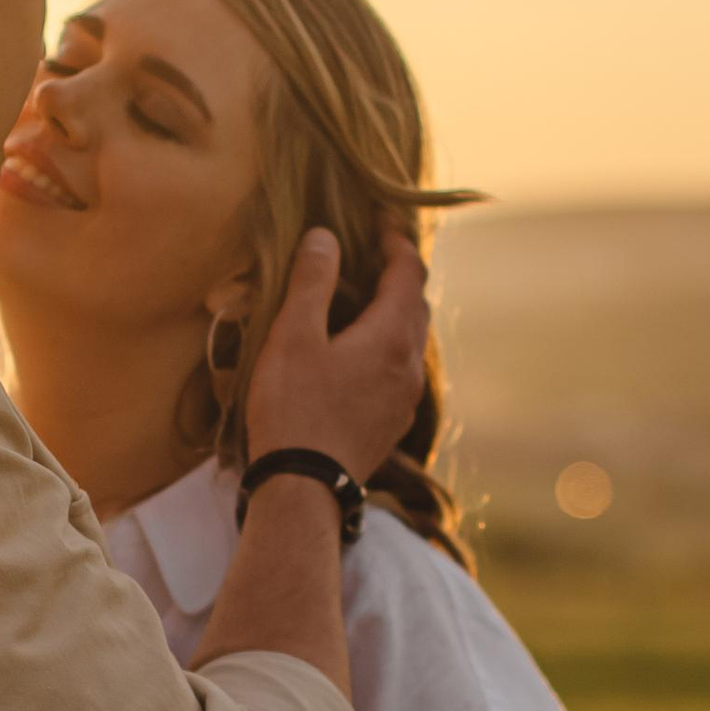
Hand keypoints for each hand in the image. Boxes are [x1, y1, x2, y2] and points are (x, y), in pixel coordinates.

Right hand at [243, 228, 429, 487]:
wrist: (304, 489)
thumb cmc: (293, 409)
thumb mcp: (293, 336)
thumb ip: (311, 282)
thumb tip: (324, 236)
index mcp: (391, 336)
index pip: (408, 273)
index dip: (396, 242)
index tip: (381, 221)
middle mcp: (409, 366)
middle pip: (416, 306)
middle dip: (399, 276)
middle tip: (373, 255)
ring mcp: (405, 399)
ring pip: (411, 341)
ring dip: (394, 313)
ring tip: (364, 301)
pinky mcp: (392, 424)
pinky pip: (400, 370)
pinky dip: (388, 346)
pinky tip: (360, 354)